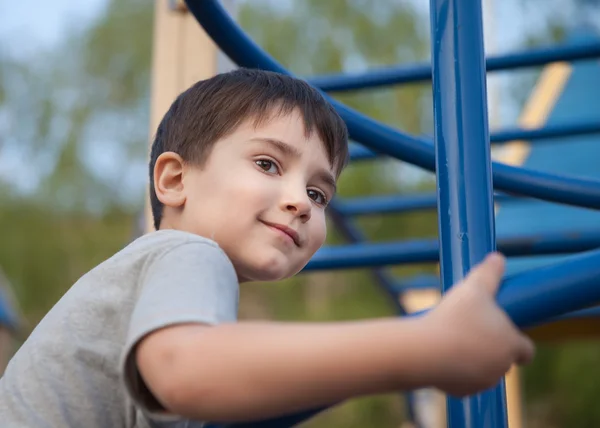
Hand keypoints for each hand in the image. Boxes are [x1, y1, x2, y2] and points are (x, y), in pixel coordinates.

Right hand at [422, 253, 534, 396]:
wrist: (426, 350)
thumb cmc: (454, 317)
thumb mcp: (473, 286)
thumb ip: (489, 273)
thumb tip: (499, 257)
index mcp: (511, 344)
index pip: (526, 350)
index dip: (516, 341)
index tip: (503, 333)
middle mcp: (502, 367)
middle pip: (502, 359)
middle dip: (489, 347)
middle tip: (468, 330)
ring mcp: (482, 382)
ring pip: (482, 371)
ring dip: (472, 359)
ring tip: (451, 341)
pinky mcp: (461, 392)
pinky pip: (462, 382)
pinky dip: (455, 372)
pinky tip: (440, 356)